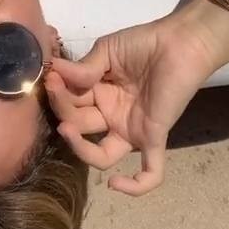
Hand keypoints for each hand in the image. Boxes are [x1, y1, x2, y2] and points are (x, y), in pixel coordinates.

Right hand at [45, 1, 228, 196]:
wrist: (179, 42)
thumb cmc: (143, 43)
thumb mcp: (107, 51)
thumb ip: (84, 67)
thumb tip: (53, 70)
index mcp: (98, 94)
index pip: (70, 104)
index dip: (58, 94)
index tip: (50, 75)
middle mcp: (111, 115)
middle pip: (79, 126)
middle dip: (64, 109)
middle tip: (56, 87)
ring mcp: (131, 129)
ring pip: (102, 156)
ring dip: (80, 147)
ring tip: (67, 128)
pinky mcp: (153, 136)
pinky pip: (150, 171)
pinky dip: (135, 186)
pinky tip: (115, 184)